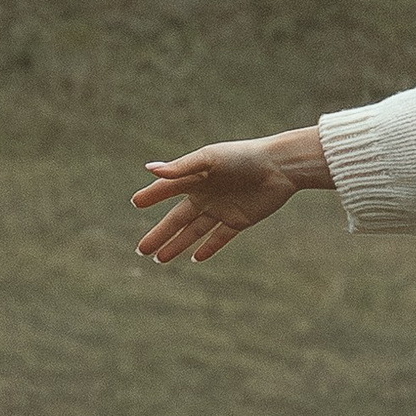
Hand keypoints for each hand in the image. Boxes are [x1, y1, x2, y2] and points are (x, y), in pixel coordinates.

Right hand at [132, 126, 330, 261]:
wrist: (279, 167)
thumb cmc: (242, 157)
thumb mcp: (208, 160)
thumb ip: (180, 168)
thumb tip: (150, 169)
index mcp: (195, 178)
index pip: (167, 190)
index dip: (152, 196)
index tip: (136, 203)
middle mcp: (205, 195)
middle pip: (177, 220)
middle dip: (159, 234)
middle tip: (140, 250)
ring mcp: (221, 209)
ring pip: (194, 232)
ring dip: (176, 245)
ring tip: (159, 259)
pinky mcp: (239, 221)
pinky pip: (219, 237)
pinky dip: (208, 248)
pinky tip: (195, 258)